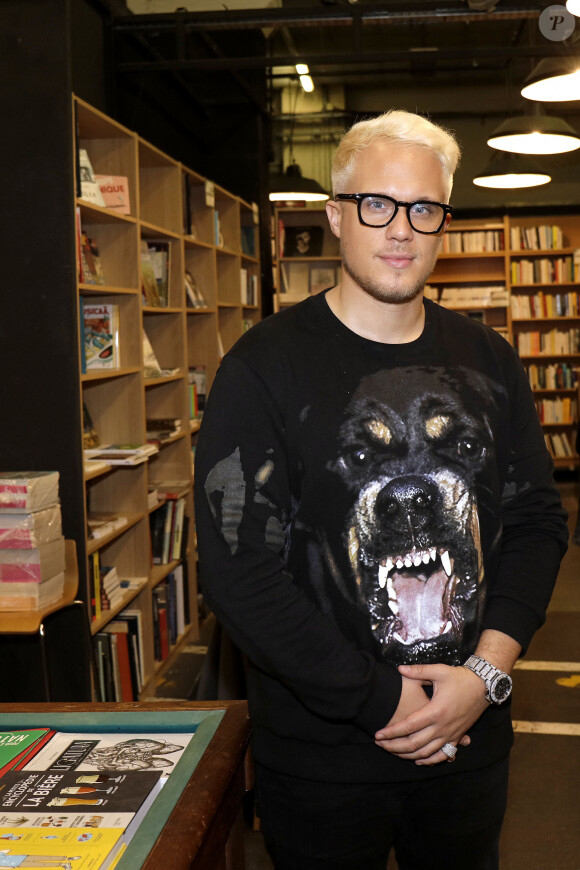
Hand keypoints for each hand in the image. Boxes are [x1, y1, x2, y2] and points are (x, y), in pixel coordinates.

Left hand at [374, 663, 488, 765]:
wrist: (483, 686)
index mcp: (435, 711)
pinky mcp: (456, 737)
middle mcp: (442, 727)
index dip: (391, 732)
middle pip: (414, 744)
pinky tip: (418, 760)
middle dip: (395, 747)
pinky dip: (429, 760)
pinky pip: (442, 755)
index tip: (378, 734)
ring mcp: (450, 734)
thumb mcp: (439, 671)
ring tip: (393, 752)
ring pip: (426, 753)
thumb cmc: (460, 678)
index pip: (408, 726)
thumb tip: (400, 669)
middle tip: (380, 744)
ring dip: (408, 755)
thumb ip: (418, 671)